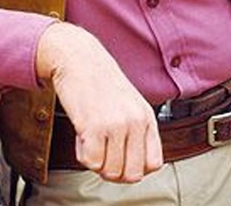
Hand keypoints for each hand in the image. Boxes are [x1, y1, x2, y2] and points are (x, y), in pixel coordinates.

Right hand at [36, 22, 162, 181]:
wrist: (77, 57)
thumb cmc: (99, 80)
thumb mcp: (129, 103)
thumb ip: (136, 132)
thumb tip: (133, 169)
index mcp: (146, 116)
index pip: (153, 164)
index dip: (134, 167)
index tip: (120, 158)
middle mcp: (135, 121)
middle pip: (132, 175)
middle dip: (113, 170)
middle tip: (102, 151)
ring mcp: (116, 124)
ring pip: (111, 172)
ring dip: (96, 161)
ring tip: (91, 138)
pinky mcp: (94, 126)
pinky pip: (92, 162)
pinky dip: (83, 154)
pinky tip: (81, 135)